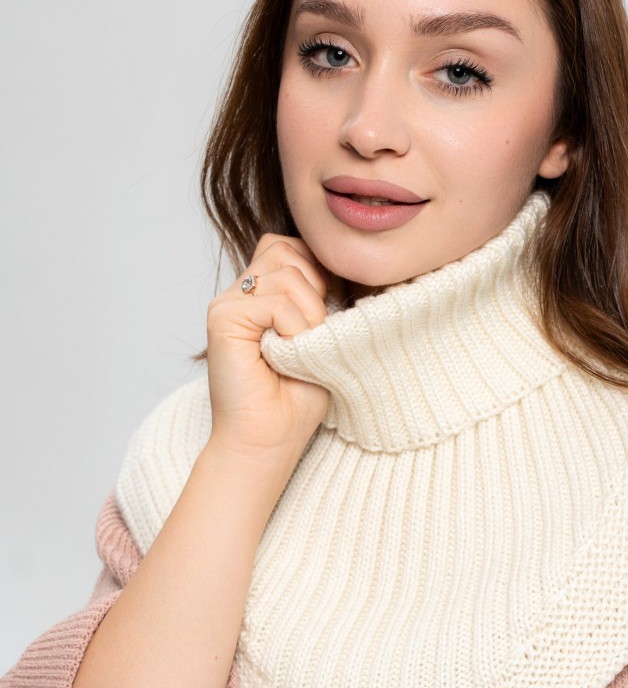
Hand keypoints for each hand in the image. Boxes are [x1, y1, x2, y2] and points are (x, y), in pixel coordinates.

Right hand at [206, 233, 337, 464]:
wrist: (269, 441)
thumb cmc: (296, 399)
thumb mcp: (322, 336)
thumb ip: (323, 295)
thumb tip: (345, 261)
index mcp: (260, 293)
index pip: (291, 246)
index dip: (318, 273)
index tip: (326, 318)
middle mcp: (239, 292)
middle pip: (287, 249)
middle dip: (316, 288)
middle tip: (314, 335)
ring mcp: (227, 302)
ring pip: (286, 271)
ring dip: (310, 312)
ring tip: (302, 349)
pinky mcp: (222, 317)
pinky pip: (275, 301)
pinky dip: (295, 327)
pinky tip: (289, 353)